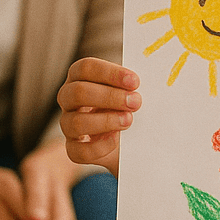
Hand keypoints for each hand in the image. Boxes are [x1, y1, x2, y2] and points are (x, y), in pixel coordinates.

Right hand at [58, 57, 140, 176]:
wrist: (130, 137)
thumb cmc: (129, 103)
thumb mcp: (129, 90)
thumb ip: (132, 84)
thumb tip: (151, 78)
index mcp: (80, 76)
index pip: (85, 68)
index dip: (110, 73)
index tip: (135, 81)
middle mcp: (68, 98)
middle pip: (78, 93)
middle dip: (109, 97)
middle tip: (136, 102)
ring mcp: (68, 124)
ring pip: (75, 122)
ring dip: (106, 121)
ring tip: (129, 120)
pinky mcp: (74, 149)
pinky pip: (78, 151)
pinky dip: (99, 146)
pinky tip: (116, 140)